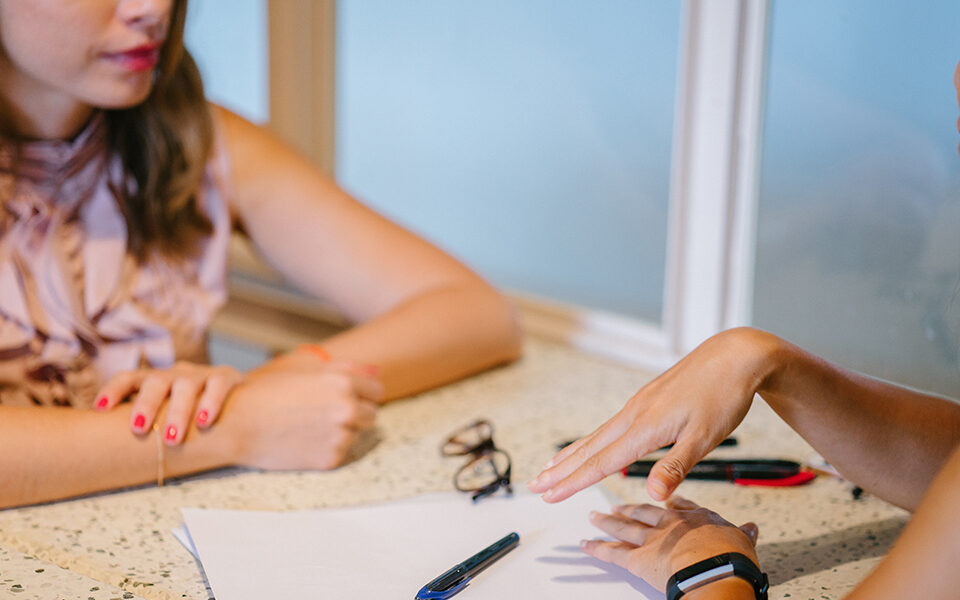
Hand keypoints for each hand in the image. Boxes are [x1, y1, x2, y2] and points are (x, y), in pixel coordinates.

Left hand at [96, 362, 243, 444]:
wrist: (237, 400)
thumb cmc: (189, 414)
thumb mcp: (165, 413)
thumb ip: (145, 425)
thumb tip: (104, 452)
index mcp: (154, 382)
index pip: (129, 378)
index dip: (114, 390)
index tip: (100, 408)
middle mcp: (174, 374)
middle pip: (156, 382)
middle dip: (146, 404)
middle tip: (139, 429)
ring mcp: (200, 375)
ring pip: (186, 385)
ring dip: (178, 411)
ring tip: (172, 438)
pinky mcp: (226, 377)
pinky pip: (218, 385)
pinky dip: (211, 402)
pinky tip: (204, 422)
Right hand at [222, 366, 381, 469]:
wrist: (236, 424)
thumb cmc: (268, 391)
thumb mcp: (306, 369)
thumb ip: (346, 369)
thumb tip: (376, 372)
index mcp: (343, 382)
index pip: (376, 391)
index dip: (362, 393)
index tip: (349, 396)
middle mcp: (347, 409)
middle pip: (371, 414)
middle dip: (356, 413)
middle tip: (326, 413)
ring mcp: (340, 436)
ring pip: (357, 434)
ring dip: (342, 430)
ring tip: (310, 425)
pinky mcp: (331, 458)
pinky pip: (342, 451)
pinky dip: (328, 447)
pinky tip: (304, 439)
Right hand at [528, 328, 782, 501]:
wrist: (735, 356)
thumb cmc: (724, 395)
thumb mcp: (705, 437)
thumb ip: (675, 467)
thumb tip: (652, 496)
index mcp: (645, 427)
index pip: (601, 461)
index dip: (573, 482)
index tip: (549, 495)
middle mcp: (634, 414)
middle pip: (589, 447)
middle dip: (560, 469)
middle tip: (534, 485)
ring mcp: (639, 405)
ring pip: (597, 435)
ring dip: (571, 454)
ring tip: (550, 467)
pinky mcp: (647, 400)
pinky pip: (610, 425)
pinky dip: (593, 440)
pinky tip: (593, 445)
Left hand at [581, 496, 758, 591]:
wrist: (716, 572)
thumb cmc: (731, 558)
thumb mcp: (743, 540)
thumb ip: (743, 533)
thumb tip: (752, 528)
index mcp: (696, 517)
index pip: (679, 506)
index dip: (669, 502)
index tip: (662, 498)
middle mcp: (670, 524)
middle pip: (645, 512)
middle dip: (630, 509)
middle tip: (617, 505)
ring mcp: (652, 540)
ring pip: (624, 527)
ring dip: (607, 522)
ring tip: (594, 517)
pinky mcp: (638, 559)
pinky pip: (612, 553)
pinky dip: (596, 549)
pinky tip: (585, 544)